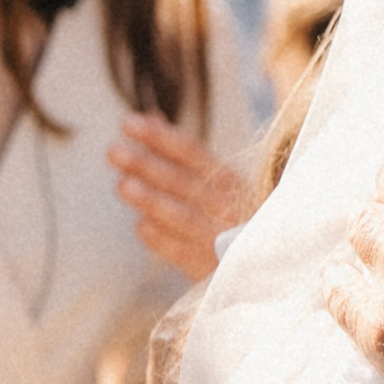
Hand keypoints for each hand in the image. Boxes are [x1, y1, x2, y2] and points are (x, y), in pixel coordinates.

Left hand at [110, 114, 249, 279]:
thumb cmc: (235, 214)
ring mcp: (219, 237)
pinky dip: (164, 241)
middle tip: (114, 152)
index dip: (160, 138)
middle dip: (147, 165)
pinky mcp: (209, 267)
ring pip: (183, 216)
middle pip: (182, 181)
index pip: (192, 152)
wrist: (270, 263)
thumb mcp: (219, 179)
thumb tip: (151, 117)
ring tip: (124, 185)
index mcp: (230, 180)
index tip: (130, 124)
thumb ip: (182, 150)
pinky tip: (142, 228)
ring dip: (153, 200)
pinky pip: (184, 253)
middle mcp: (226, 205)